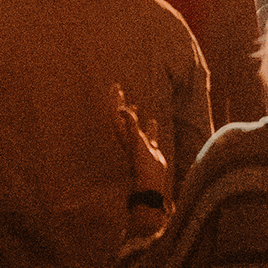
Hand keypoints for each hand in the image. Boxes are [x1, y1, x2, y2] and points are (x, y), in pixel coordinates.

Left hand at [111, 83, 170, 198]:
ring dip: (132, 115)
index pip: (116, 112)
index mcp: (123, 133)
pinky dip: (149, 127)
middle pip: (121, 117)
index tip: (115, 87)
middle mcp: (128, 136)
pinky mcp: (148, 148)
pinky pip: (148, 134)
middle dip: (119, 103)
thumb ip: (130, 124)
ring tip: (132, 104)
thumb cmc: (141, 162)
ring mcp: (138, 142)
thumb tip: (120, 109)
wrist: (151, 181)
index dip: (114, 99)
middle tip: (118, 90)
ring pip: (133, 125)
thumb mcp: (136, 140)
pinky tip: (152, 121)